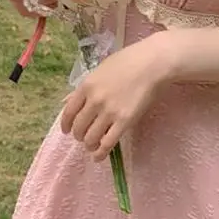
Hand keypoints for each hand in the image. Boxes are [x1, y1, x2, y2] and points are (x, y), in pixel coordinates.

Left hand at [61, 34, 171, 161]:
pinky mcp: (125, 121)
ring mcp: (109, 112)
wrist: (152, 64)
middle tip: (84, 137)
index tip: (67, 131)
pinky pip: (108, 143)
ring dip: (89, 145)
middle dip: (79, 136)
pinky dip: (100, 153)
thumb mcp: (100, 70)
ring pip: (90, 138)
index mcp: (86, 86)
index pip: (68, 112)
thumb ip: (82, 88)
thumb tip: (65, 101)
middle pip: (78, 127)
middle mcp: (94, 100)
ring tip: (92, 145)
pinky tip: (98, 156)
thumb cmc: (128, 62)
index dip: (65, 125)